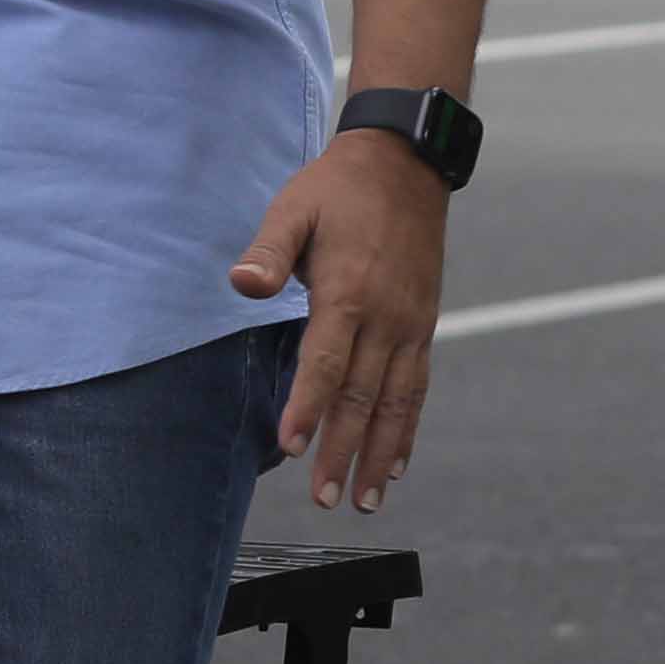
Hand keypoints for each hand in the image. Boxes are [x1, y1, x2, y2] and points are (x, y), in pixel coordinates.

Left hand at [234, 135, 449, 513]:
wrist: (405, 164)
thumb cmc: (337, 188)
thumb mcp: (294, 208)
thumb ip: (268, 251)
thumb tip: (241, 283)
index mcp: (348, 292)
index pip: (325, 363)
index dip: (307, 408)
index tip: (291, 447)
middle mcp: (385, 317)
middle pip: (361, 396)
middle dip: (343, 451)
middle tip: (326, 497)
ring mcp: (409, 325)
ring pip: (396, 402)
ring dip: (380, 454)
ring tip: (366, 500)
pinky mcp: (422, 325)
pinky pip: (418, 386)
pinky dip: (407, 428)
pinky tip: (396, 462)